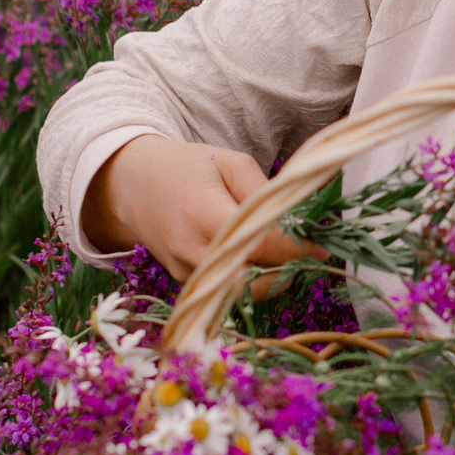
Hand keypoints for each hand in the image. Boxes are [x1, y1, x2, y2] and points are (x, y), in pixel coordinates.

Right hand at [78, 135, 316, 287]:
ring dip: (272, 279)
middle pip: (256, 278)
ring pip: (244, 292)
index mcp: (204, 214)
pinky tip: (263, 261)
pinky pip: (228, 292)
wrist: (132, 186)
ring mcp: (186, 272)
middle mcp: (192, 250)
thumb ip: (264, 191)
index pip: (263, 244)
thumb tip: (299, 218)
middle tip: (311, 254)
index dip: (298, 249)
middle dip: (289, 269)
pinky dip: (251, 281)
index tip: (323, 247)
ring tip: (288, 257)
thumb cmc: (186, 167)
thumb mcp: (229, 163)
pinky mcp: (186, 283)